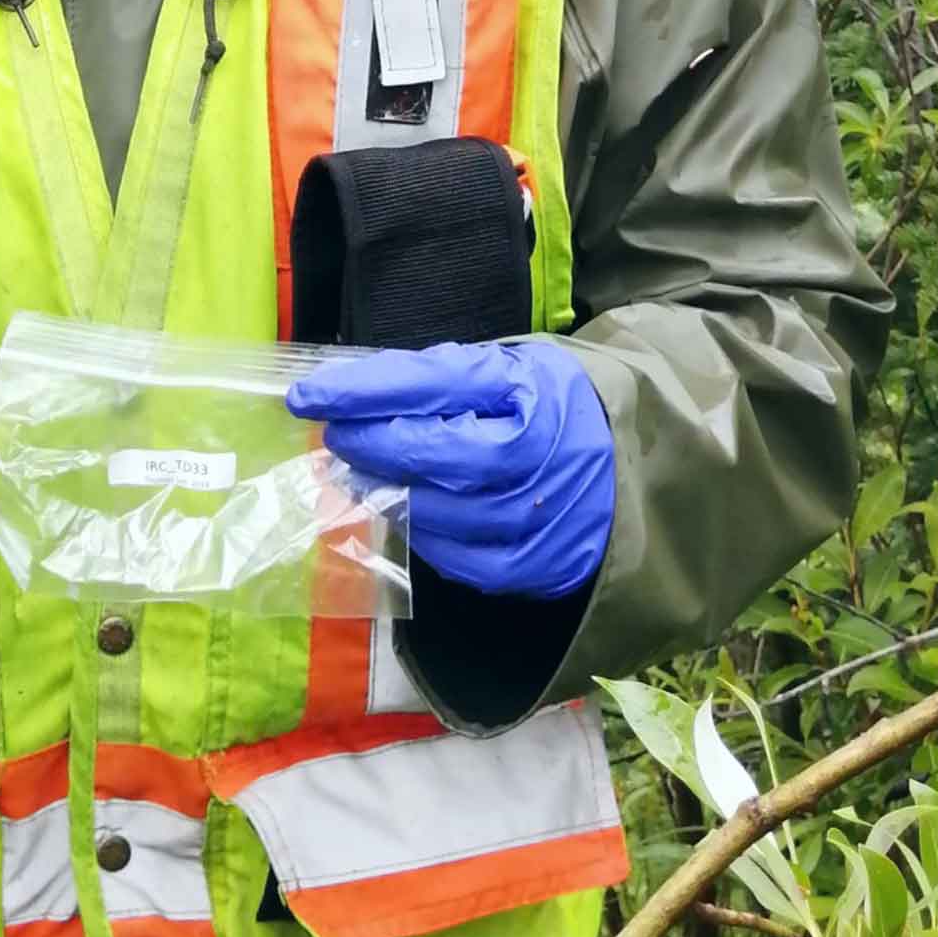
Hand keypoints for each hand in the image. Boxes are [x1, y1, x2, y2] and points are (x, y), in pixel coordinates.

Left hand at [285, 338, 614, 597]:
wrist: (631, 464)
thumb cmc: (546, 408)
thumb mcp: (504, 370)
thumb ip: (435, 380)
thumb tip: (348, 392)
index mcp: (529, 387)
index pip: (433, 383)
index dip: (363, 391)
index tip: (306, 395)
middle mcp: (538, 452)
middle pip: (430, 452)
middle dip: (369, 444)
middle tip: (335, 436)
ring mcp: (537, 515)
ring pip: (435, 511)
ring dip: (383, 494)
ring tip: (358, 476)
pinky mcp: (533, 566)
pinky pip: (455, 557)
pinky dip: (421, 534)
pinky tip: (407, 512)